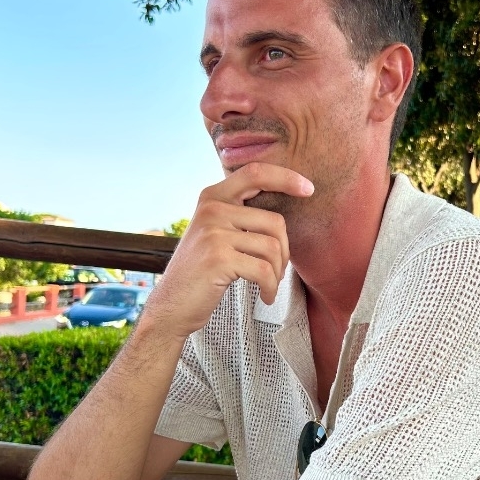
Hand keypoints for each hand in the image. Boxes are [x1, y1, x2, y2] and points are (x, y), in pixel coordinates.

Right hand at [143, 163, 312, 339]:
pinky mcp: (218, 259)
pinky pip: (264, 271)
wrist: (172, 305)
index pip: (256, 173)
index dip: (285, 177)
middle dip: (284, 252)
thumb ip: (239, 215)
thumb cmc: (202, 272)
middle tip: (276, 271)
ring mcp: (213, 232)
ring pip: (273, 248)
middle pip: (275, 222)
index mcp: (212, 197)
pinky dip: (271, 288)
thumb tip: (283, 210)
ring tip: (268, 285)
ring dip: (278, 273)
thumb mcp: (215, 233)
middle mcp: (212, 209)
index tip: (308, 188)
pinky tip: (266, 296)